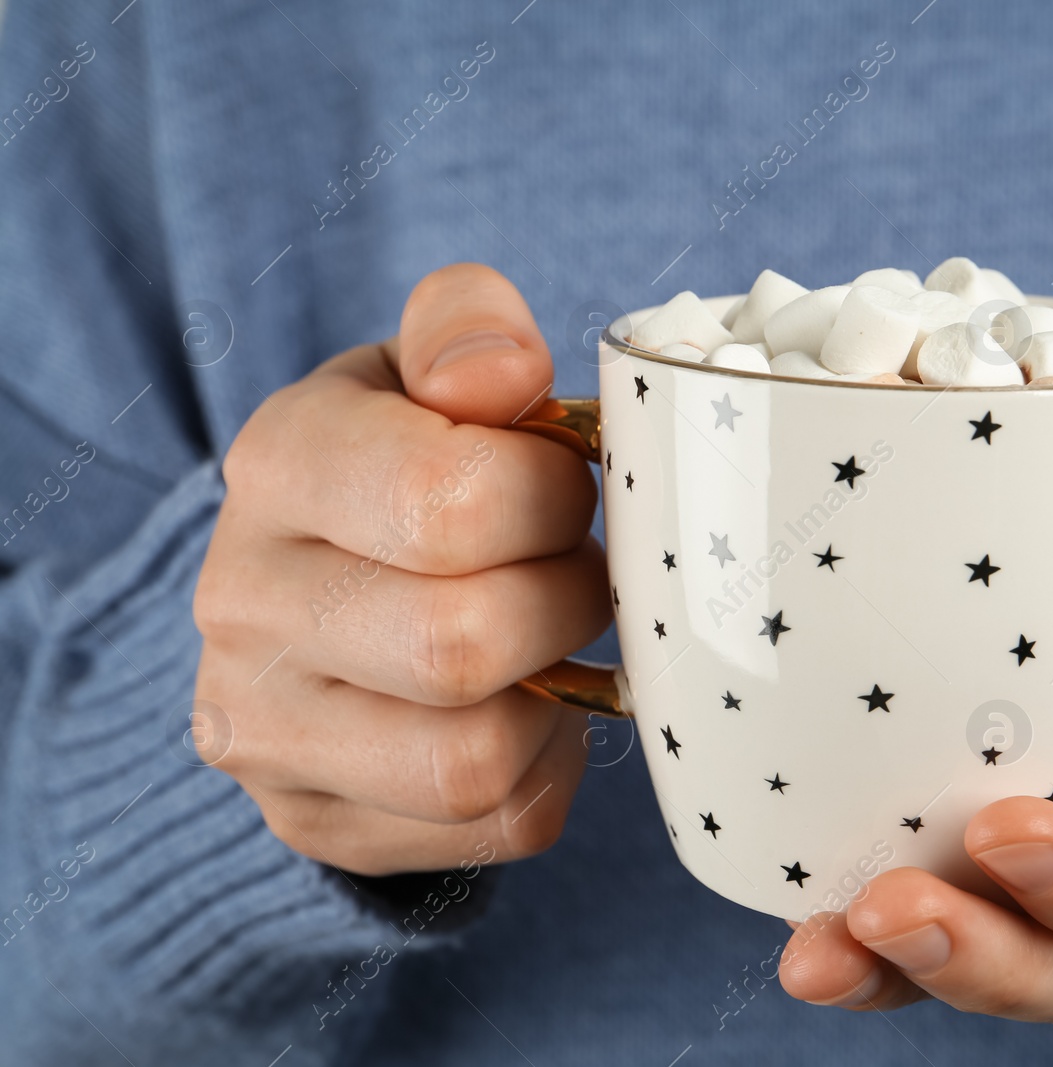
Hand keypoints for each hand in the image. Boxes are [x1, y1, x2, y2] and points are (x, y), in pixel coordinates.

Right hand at [193, 264, 609, 874]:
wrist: (318, 584)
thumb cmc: (406, 461)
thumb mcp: (424, 366)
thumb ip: (467, 329)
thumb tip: (502, 374)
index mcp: (278, 465)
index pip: (450, 501)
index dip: (553, 496)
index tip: (561, 484)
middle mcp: (243, 608)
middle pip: (463, 643)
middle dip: (564, 600)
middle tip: (573, 565)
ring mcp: (267, 733)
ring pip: (475, 760)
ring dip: (557, 693)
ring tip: (548, 634)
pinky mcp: (318, 820)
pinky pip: (500, 822)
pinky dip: (550, 765)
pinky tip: (525, 704)